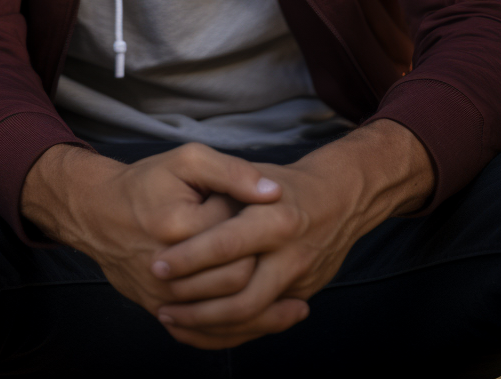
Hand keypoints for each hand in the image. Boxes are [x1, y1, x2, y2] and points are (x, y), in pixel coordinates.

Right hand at [20, 141, 283, 316]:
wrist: (99, 213)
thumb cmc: (147, 183)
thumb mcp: (187, 161)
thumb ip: (232, 172)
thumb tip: (275, 192)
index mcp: (180, 226)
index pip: (241, 241)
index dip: (261, 233)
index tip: (270, 223)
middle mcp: (169, 268)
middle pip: (236, 282)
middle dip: (262, 272)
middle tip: (277, 262)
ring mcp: (162, 295)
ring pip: (224, 316)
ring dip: (261, 311)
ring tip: (294, 304)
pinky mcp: (158, 310)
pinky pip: (203, 332)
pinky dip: (235, 332)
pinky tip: (260, 322)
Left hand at [151, 120, 434, 349]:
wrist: (342, 198)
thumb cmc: (287, 183)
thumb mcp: (256, 170)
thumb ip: (226, 185)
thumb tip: (187, 216)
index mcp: (276, 219)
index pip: (225, 245)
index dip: (189, 259)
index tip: (159, 266)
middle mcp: (291, 255)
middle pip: (241, 297)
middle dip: (197, 307)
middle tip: (162, 306)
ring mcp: (299, 280)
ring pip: (251, 317)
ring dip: (209, 326)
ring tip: (173, 320)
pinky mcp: (301, 295)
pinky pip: (262, 322)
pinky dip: (230, 331)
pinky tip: (199, 329)